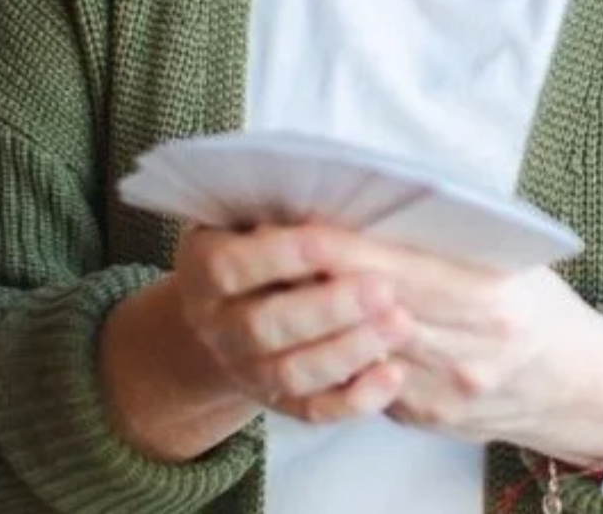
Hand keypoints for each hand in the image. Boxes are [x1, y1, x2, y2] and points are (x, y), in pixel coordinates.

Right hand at [170, 222, 414, 423]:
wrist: (223, 316)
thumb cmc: (252, 244)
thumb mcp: (246, 217)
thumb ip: (278, 211)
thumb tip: (335, 193)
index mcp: (202, 270)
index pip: (232, 267)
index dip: (282, 256)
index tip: (333, 243)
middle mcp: (216, 327)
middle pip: (265, 327)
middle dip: (328, 309)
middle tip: (383, 288)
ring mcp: (245, 371)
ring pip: (293, 373)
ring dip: (350, 351)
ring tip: (399, 324)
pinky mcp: (277, 402)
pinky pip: (314, 411)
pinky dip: (356, 398)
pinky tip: (393, 375)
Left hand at [295, 231, 602, 461]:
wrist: (575, 384)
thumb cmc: (541, 305)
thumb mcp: (516, 261)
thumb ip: (456, 242)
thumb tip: (386, 206)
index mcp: (495, 300)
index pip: (404, 271)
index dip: (351, 250)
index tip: (309, 224)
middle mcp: (470, 353)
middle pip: (376, 309)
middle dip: (322, 279)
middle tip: (276, 246)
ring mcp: (446, 394)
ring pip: (363, 347)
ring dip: (321, 315)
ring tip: (283, 277)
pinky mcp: (426, 417)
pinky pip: (370, 377)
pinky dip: (340, 347)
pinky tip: (315, 320)